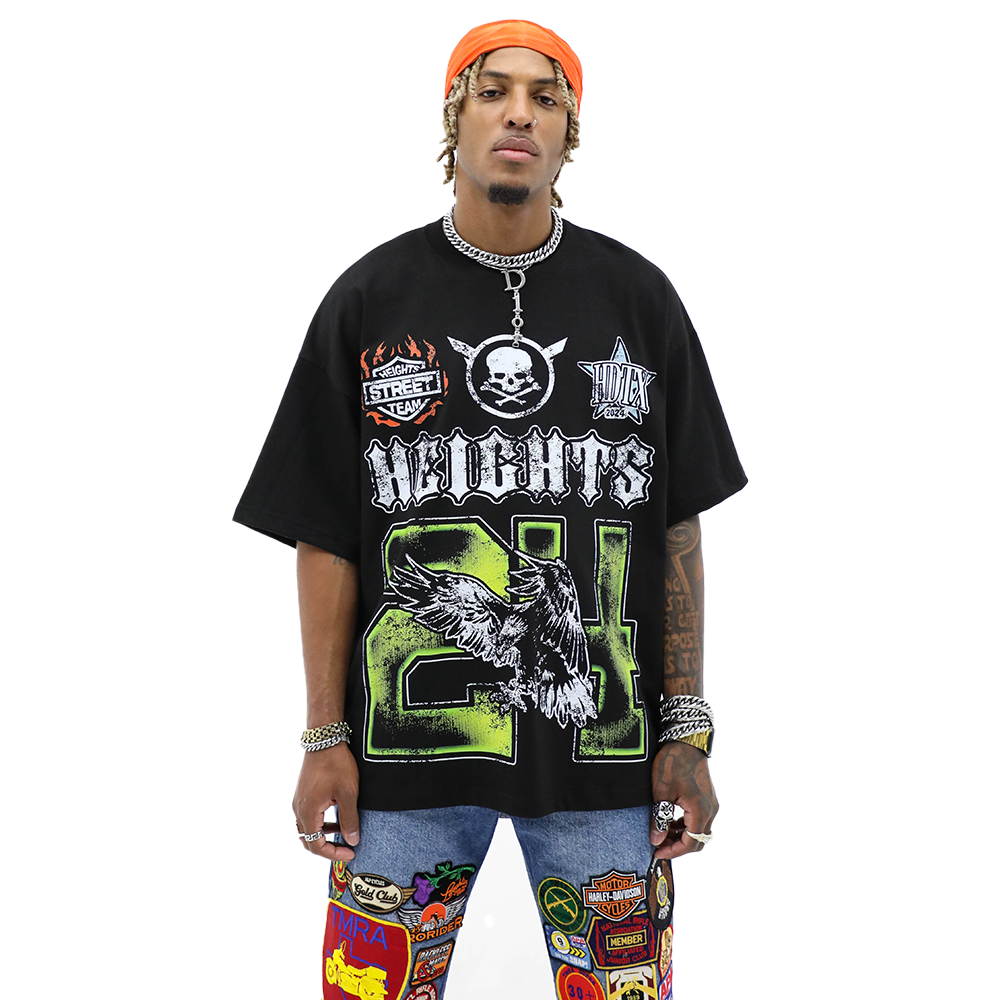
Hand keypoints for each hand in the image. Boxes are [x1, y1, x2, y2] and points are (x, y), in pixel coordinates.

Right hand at [292, 741, 359, 861]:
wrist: (324, 740)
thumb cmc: (336, 764)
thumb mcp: (348, 793)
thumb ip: (350, 820)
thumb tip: (352, 840)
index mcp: (308, 812)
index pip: (316, 845)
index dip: (333, 853)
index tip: (350, 852)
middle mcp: (298, 809)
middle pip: (308, 840)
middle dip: (327, 848)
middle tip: (347, 848)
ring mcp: (298, 801)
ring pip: (307, 829)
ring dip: (323, 835)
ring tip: (344, 831)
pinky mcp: (302, 794)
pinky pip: (308, 817)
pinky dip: (320, 823)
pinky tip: (336, 817)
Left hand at [650, 740, 718, 859]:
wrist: (686, 740)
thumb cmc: (673, 762)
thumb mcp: (661, 790)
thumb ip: (660, 817)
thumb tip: (656, 840)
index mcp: (700, 810)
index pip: (690, 843)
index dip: (673, 851)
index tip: (656, 852)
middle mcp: (710, 810)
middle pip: (698, 841)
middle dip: (678, 846)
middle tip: (658, 845)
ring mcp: (710, 803)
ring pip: (699, 831)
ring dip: (682, 836)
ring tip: (662, 833)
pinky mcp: (707, 797)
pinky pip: (699, 820)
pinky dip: (686, 825)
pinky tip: (671, 821)